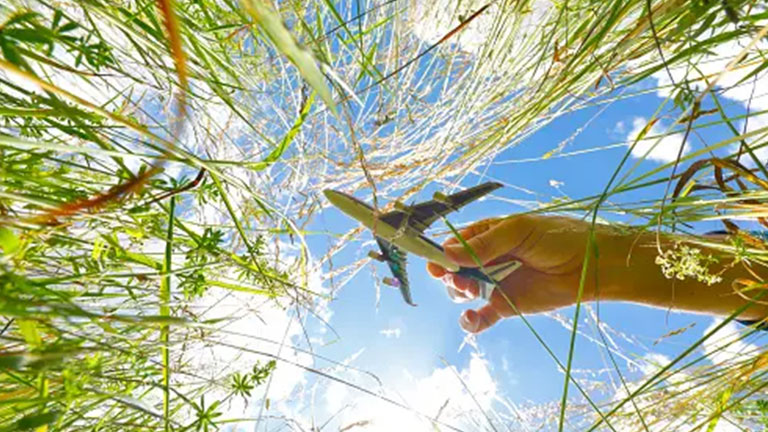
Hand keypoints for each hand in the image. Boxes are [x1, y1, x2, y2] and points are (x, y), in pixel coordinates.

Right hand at [427, 215, 624, 332]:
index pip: (454, 243)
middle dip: (448, 273)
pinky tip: (470, 318)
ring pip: (463, 291)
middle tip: (456, 276)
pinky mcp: (506, 305)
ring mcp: (495, 282)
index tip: (433, 260)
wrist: (592, 264)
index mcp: (487, 234)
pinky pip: (481, 317)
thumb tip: (447, 253)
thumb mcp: (519, 231)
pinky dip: (471, 321)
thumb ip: (484, 244)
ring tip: (468, 288)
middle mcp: (487, 259)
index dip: (441, 252)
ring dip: (458, 291)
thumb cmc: (558, 237)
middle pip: (454, 268)